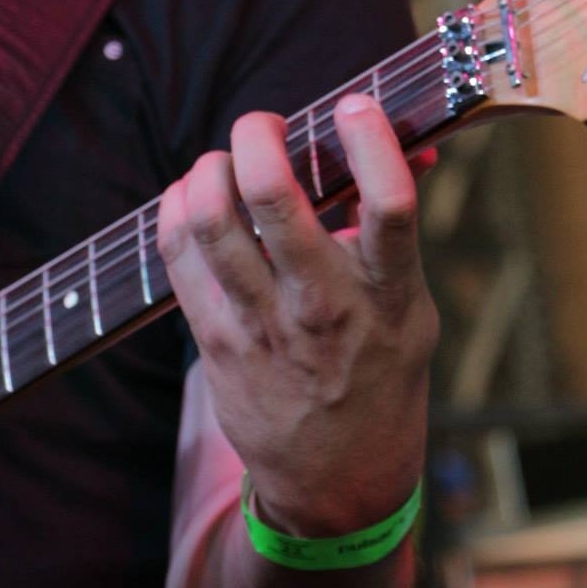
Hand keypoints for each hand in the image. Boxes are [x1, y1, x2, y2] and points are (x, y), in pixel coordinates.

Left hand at [156, 94, 438, 533]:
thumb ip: (397, 231)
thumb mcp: (411, 309)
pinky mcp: (215, 343)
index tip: (353, 105)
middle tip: (261, 126)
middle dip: (258, 139)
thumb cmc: (380, 375)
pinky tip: (188, 196)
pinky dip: (175, 210)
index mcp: (386, 294)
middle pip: (277, 202)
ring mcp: (262, 327)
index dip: (369, 143)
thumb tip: (409, 145)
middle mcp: (322, 307)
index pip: (390, 209)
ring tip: (221, 162)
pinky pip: (177, 257)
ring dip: (208, 171)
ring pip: (211, 223)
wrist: (336, 482)